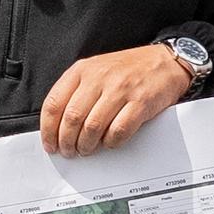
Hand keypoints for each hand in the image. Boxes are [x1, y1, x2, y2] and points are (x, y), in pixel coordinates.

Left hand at [39, 44, 196, 154]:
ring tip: (86, 150)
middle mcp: (99, 78)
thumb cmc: (128, 70)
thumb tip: (57, 126)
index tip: (50, 143)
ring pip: (92, 127)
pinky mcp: (140, 102)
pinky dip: (111, 143)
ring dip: (86, 145)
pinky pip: (119, 131)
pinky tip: (109, 143)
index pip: (54, 103)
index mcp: (83, 70)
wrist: (165, 62)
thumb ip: (76, 91)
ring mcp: (121, 90)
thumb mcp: (96, 70)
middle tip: (68, 151)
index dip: (48, 129)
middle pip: (72, 118)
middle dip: (66, 141)